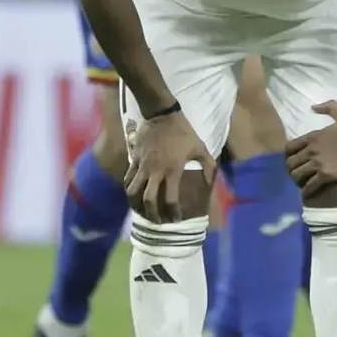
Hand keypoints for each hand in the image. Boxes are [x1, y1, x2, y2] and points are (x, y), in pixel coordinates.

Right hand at [125, 108, 214, 222]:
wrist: (161, 115)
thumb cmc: (183, 132)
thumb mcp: (200, 147)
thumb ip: (208, 165)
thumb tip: (209, 182)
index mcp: (173, 171)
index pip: (171, 200)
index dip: (173, 213)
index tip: (176, 219)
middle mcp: (155, 172)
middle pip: (149, 200)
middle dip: (152, 215)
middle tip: (157, 221)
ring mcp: (142, 166)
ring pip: (133, 191)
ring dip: (136, 204)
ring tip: (141, 210)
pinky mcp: (134, 159)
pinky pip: (128, 178)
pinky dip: (129, 188)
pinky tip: (133, 193)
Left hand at [285, 100, 336, 195]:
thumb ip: (329, 108)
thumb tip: (314, 107)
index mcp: (312, 137)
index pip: (289, 148)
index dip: (289, 156)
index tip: (295, 161)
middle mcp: (311, 150)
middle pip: (290, 163)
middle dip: (292, 170)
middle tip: (299, 175)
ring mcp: (317, 163)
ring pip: (296, 175)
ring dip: (298, 181)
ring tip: (303, 184)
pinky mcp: (325, 175)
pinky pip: (310, 186)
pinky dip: (307, 191)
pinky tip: (308, 194)